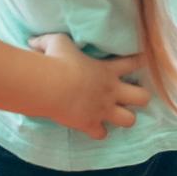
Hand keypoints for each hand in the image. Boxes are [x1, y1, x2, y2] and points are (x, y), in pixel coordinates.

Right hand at [28, 33, 151, 140]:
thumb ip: (48, 41)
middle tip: (130, 96)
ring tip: (115, 115)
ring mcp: (103, 109)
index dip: (141, 62)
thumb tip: (32, 41)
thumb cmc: (55, 61)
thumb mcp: (55, 43)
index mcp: (107, 70)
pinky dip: (98, 132)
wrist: (50, 85)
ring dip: (124, 118)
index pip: (133, 63)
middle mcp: (110, 91)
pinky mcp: (90, 124)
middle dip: (140, 97)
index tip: (144, 61)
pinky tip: (92, 127)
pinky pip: (102, 134)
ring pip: (130, 120)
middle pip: (143, 97)